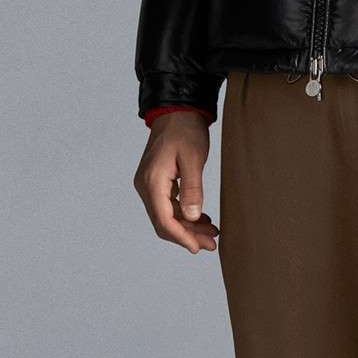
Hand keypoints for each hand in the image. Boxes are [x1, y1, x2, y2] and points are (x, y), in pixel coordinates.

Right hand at [133, 113, 219, 253]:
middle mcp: (145, 186)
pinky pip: (168, 204)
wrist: (177, 110)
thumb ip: (192, 189)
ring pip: (167, 215)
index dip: (181, 237)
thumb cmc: (186, 129)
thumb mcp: (193, 158)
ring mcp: (149, 184)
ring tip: (211, 234)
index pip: (163, 220)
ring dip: (188, 226)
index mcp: (152, 181)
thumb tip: (191, 218)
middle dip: (187, 235)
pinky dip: (184, 213)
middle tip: (211, 244)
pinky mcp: (156, 181)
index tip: (198, 248)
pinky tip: (202, 219)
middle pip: (164, 221)